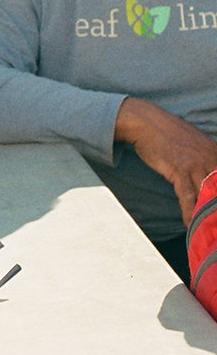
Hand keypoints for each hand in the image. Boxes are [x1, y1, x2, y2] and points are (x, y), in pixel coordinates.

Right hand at [115, 97, 216, 224]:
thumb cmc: (167, 132)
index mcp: (216, 153)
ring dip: (208, 216)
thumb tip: (210, 174)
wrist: (145, 122)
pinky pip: (188, 197)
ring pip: (208, 197)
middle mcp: (210, 159)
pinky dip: (189, 212)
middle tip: (215, 226)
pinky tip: (189, 224)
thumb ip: (207, 157)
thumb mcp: (195, 142)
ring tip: (209, 232)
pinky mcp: (179, 170)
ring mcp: (195, 165)